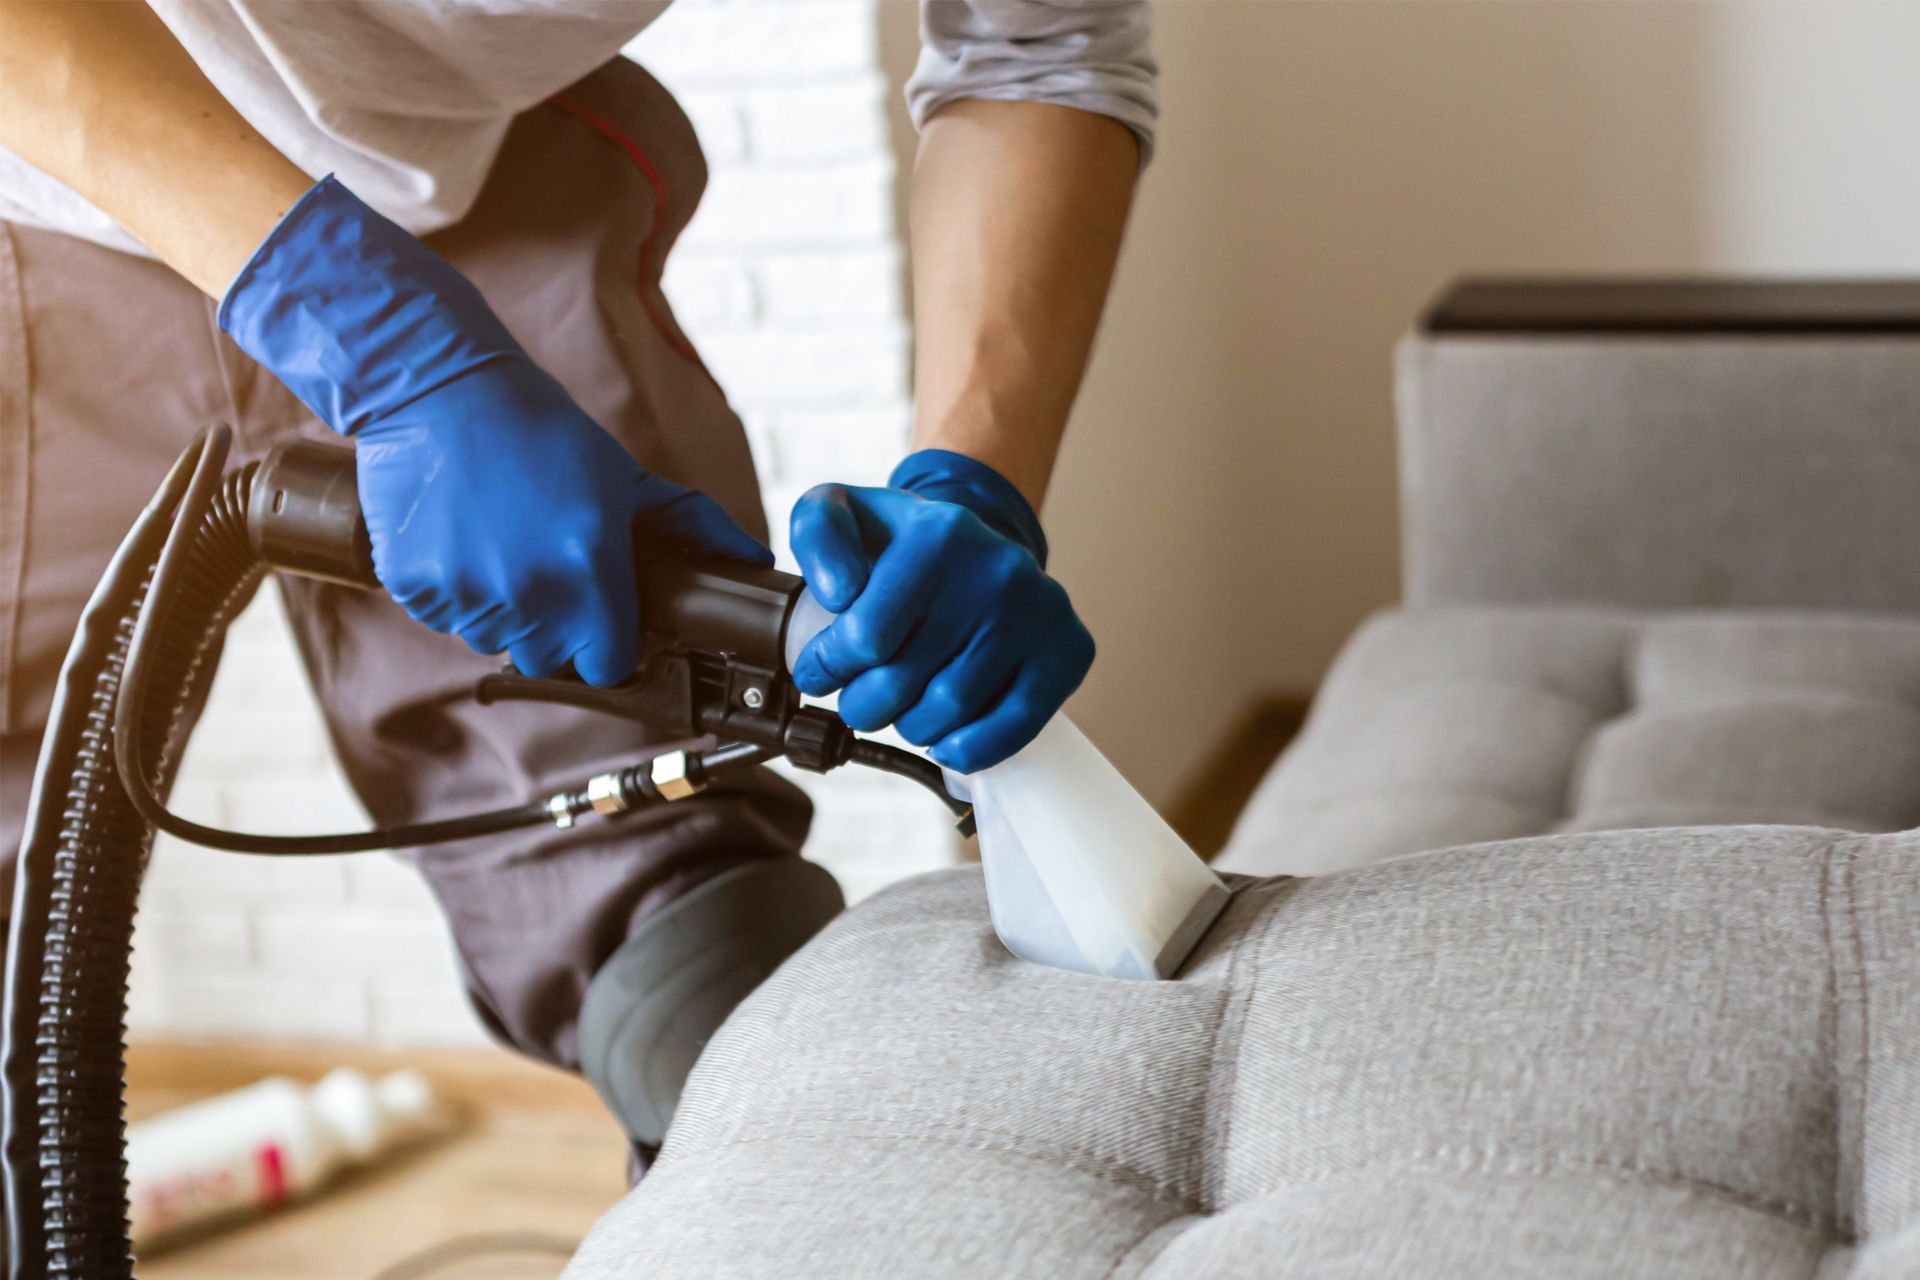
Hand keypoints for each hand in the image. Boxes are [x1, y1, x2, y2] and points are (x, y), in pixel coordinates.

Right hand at [220, 177, 770, 684]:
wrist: (441, 391)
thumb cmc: (541, 431)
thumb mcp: (624, 476)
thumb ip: (691, 525)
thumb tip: (754, 560)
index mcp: (589, 567)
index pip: (607, 664)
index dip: (607, 646)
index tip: (600, 622)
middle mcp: (531, 591)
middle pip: (548, 658)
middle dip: (552, 627)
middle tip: (544, 567)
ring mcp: (468, 593)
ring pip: (492, 638)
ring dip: (500, 606)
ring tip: (497, 541)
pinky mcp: (415, 586)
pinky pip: (443, 616)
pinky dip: (450, 589)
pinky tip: (460, 536)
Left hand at [788, 450, 1093, 772]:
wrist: (973, 549)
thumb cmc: (898, 545)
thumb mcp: (841, 512)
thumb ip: (817, 533)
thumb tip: (841, 593)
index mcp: (940, 533)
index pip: (865, 637)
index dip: (827, 668)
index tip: (819, 672)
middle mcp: (998, 569)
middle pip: (903, 682)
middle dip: (863, 704)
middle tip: (858, 700)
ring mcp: (1040, 611)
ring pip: (949, 711)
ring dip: (910, 726)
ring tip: (901, 708)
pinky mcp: (1067, 651)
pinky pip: (1012, 728)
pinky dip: (968, 748)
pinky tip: (945, 739)